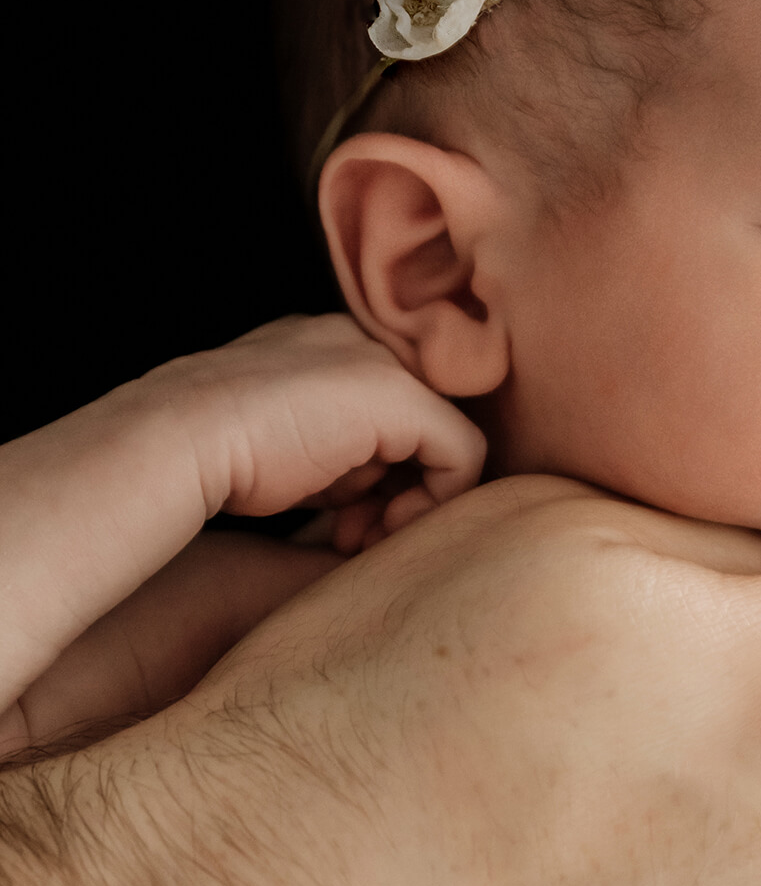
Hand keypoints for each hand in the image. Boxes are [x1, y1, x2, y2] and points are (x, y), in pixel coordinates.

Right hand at [0, 313, 484, 712]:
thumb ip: (329, 468)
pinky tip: (372, 533)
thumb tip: (369, 518)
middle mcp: (356, 345)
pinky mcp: (402, 395)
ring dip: (408, 502)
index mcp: (318, 352)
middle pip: (418, 426)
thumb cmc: (209, 466)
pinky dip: (431, 504)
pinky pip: (461, 454)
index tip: (341, 528)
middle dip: (396, 492)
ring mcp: (381, 364)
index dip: (375, 478)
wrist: (174, 440)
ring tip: (353, 538)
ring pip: (442, 441)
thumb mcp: (283, 462)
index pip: (384, 415)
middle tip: (351, 540)